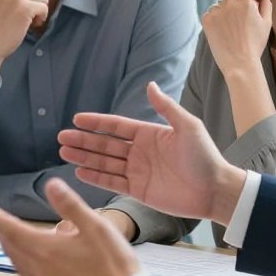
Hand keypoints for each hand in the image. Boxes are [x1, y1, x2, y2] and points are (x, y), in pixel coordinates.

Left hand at [0, 179, 139, 275]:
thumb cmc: (113, 265)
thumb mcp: (95, 226)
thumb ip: (70, 204)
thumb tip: (51, 185)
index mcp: (45, 249)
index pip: (13, 231)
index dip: (0, 219)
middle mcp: (39, 271)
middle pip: (13, 250)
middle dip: (4, 235)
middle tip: (1, 226)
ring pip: (20, 267)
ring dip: (14, 253)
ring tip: (15, 244)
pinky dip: (26, 269)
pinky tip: (37, 268)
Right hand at [59, 81, 246, 226]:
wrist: (214, 190)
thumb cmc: (204, 156)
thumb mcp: (187, 126)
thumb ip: (166, 108)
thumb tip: (149, 84)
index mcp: (150, 134)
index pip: (116, 126)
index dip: (96, 123)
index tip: (77, 118)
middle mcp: (140, 151)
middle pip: (106, 144)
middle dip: (84, 141)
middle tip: (61, 137)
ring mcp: (138, 172)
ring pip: (105, 163)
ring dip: (84, 158)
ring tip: (64, 152)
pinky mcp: (139, 191)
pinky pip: (112, 182)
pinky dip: (95, 177)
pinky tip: (79, 172)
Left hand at [201, 0, 272, 78]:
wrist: (239, 64)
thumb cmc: (255, 45)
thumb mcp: (266, 23)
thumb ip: (266, 4)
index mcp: (247, 0)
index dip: (246, 11)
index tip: (247, 23)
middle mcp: (231, 2)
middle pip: (231, 1)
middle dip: (233, 11)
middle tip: (238, 29)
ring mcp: (217, 10)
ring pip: (219, 7)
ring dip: (222, 15)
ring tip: (229, 32)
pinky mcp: (206, 19)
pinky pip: (209, 14)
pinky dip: (213, 22)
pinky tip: (221, 33)